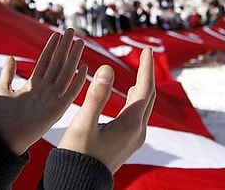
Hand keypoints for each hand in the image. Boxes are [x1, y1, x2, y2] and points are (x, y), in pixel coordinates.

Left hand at [0, 28, 87, 154]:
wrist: (1, 137)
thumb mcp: (1, 90)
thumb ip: (7, 74)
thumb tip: (10, 58)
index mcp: (33, 85)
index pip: (45, 62)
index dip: (51, 48)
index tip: (57, 34)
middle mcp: (45, 90)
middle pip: (58, 64)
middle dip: (65, 47)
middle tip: (71, 31)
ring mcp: (52, 99)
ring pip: (65, 74)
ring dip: (73, 58)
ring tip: (79, 42)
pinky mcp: (57, 110)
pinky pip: (71, 93)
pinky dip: (78, 81)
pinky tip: (85, 68)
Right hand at [57, 47, 155, 172]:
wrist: (76, 186)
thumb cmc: (77, 156)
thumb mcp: (84, 124)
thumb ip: (96, 96)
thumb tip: (108, 68)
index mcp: (130, 125)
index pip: (144, 89)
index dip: (146, 67)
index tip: (146, 49)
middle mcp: (137, 132)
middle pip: (148, 96)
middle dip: (147, 74)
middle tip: (145, 54)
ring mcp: (133, 140)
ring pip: (143, 107)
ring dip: (142, 87)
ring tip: (140, 70)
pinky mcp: (126, 144)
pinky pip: (137, 115)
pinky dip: (136, 99)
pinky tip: (130, 95)